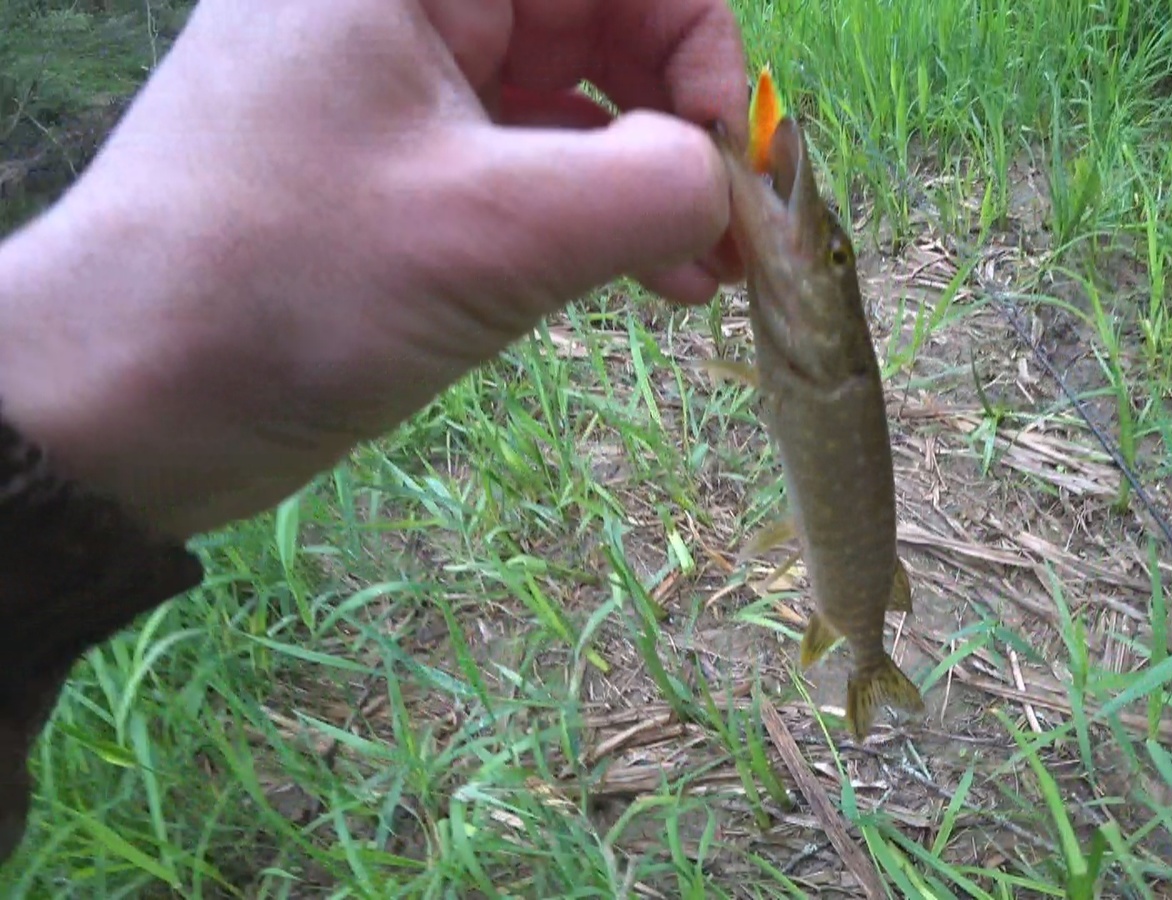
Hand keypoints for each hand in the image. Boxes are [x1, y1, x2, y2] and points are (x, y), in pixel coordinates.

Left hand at [0, 0, 749, 538]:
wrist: (116, 406)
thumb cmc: (285, 289)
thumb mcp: (491, 233)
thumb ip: (647, 187)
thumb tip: (724, 182)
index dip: (693, 34)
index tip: (722, 150)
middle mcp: (406, 4)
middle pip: (597, 16)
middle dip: (678, 119)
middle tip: (730, 231)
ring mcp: (401, 85)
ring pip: (571, 95)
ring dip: (649, 180)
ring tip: (699, 277)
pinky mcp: (400, 168)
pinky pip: (527, 160)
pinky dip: (594, 215)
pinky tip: (646, 284)